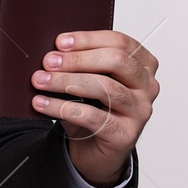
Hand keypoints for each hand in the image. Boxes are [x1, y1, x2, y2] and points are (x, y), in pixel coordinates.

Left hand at [31, 29, 158, 187]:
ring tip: (40, 81)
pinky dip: (62, 108)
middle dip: (78, 59)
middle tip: (48, 62)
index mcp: (142, 65)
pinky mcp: (126, 134)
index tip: (60, 42)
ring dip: (66, 82)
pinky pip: (92, 117)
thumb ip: (80, 63)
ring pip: (105, 88)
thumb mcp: (88, 79)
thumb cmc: (93, 107)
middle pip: (117, 62)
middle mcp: (147, 86)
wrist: (94, 148)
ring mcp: (140, 111)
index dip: (89, 39)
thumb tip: (51, 52)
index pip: (120, 43)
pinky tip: (41, 104)